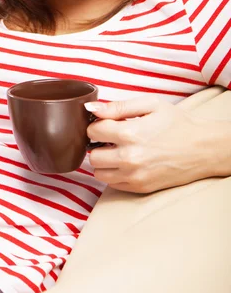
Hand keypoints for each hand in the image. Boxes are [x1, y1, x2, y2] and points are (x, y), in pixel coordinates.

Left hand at [85, 95, 214, 193]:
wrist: (202, 148)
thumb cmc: (176, 123)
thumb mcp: (150, 104)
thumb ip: (118, 106)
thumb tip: (91, 109)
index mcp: (130, 133)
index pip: (92, 131)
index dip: (98, 125)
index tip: (108, 124)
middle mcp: (129, 157)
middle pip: (92, 155)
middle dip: (98, 145)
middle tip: (111, 138)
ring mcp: (134, 175)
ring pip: (98, 172)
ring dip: (104, 161)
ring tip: (118, 151)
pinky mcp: (140, 187)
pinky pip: (111, 184)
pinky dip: (114, 173)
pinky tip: (126, 162)